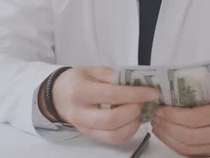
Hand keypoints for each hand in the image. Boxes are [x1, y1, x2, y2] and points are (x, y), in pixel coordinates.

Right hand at [38, 66, 159, 144]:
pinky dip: (128, 131)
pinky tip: (132, 120)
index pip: (112, 95)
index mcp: (80, 91)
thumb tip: (136, 83)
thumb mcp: (92, 70)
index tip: (152, 92)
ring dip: (134, 124)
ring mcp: (85, 128)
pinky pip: (113, 140)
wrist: (57, 96)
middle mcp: (80, 113)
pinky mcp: (91, 136)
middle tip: (145, 102)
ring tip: (140, 111)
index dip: (135, 94)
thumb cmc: (76, 81)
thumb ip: (113, 76)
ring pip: (114, 135)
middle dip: (135, 111)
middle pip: (112, 120)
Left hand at [151, 87, 209, 156]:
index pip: (194, 117)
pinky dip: (177, 146)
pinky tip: (168, 136)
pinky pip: (194, 154)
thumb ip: (202, 91)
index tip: (160, 107)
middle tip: (154, 115)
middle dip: (166, 126)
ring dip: (168, 138)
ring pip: (189, 148)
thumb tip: (174, 92)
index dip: (172, 114)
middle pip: (188, 135)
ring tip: (157, 125)